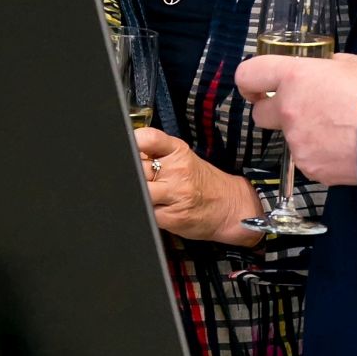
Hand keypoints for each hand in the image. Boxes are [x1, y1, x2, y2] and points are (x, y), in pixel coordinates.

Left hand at [134, 127, 263, 245]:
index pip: (149, 138)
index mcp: (179, 151)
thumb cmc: (203, 182)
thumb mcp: (184, 159)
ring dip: (138, 193)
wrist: (230, 206)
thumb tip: (127, 154)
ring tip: (147, 194)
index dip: (133, 142)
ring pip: (140, 191)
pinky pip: (146, 211)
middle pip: (138, 167)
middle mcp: (178, 170)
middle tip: (139, 178)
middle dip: (132, 173)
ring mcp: (176, 194)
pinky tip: (155, 208)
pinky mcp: (172, 217)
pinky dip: (146, 210)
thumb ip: (157, 154)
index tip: (126, 149)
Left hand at [234, 52, 356, 186]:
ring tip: (340, 131)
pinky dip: (322, 155)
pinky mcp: (312, 168)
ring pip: (290, 139)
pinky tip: (347, 149)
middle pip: (259, 115)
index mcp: (295, 77)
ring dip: (305, 135)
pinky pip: (309, 160)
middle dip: (273, 112)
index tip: (256, 86)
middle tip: (300, 110)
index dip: (249, 80)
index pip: (249, 74)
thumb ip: (332, 67)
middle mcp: (289, 110)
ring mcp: (298, 143)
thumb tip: (328, 70)